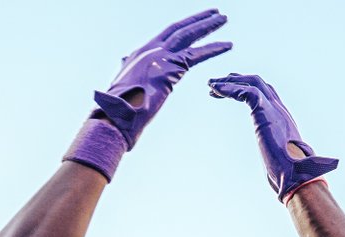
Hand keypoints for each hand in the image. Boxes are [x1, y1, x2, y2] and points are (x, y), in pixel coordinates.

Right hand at [95, 10, 231, 149]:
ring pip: (189, 34)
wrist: (116, 115)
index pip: (165, 36)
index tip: (193, 24)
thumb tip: (124, 62)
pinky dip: (214, 48)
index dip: (181, 28)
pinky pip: (197, 54)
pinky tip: (228, 45)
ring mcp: (160, 56)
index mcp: (139, 54)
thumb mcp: (122, 88)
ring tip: (223, 18)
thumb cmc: (118, 110)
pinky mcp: (171, 68)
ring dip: (208, 25)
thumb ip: (128, 73)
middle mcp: (150, 49)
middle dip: (197, 20)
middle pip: (178, 29)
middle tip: (214, 13)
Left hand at [209, 73, 337, 201]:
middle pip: (258, 83)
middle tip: (218, 84)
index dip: (248, 90)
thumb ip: (278, 159)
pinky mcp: (265, 113)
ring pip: (251, 83)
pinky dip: (229, 88)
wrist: (296, 176)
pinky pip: (245, 92)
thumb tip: (277, 172)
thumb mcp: (282, 162)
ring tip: (211, 84)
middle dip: (238, 80)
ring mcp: (274, 109)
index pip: (267, 95)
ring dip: (230, 82)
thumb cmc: (290, 176)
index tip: (230, 93)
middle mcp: (280, 110)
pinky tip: (215, 89)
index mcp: (284, 119)